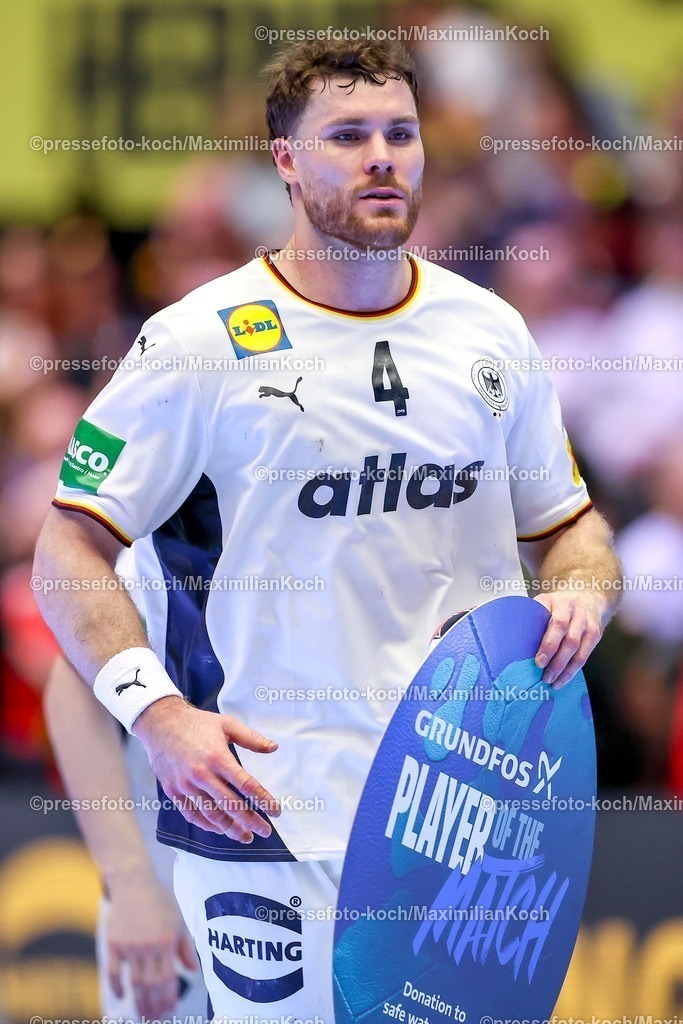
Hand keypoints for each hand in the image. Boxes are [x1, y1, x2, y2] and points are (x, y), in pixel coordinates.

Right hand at [106, 873, 197, 1017]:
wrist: (133, 882)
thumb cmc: (160, 901)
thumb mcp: (177, 920)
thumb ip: (185, 947)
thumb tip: (194, 971)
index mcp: (166, 942)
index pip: (168, 979)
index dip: (169, 998)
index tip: (170, 1010)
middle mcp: (148, 947)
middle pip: (150, 985)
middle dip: (154, 1006)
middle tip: (156, 1019)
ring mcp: (129, 946)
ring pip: (134, 982)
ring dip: (139, 1001)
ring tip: (143, 1014)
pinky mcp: (113, 944)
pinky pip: (113, 972)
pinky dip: (116, 986)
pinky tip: (122, 996)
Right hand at [133, 697, 280, 840]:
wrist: (160, 723)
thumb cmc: (197, 723)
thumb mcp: (227, 724)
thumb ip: (251, 738)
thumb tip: (274, 748)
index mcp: (218, 758)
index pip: (246, 785)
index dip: (264, 800)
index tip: (276, 811)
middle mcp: (202, 775)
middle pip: (231, 805)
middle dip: (251, 821)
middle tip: (265, 831)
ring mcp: (186, 785)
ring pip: (212, 814)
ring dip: (231, 828)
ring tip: (245, 836)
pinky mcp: (173, 791)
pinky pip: (192, 814)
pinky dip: (207, 825)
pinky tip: (220, 829)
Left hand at [533, 591, 607, 687]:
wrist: (589, 597)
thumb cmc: (559, 603)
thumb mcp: (545, 601)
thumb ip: (533, 616)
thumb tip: (510, 638)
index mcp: (561, 604)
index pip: (557, 625)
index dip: (549, 644)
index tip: (538, 661)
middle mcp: (577, 614)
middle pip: (570, 641)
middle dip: (557, 662)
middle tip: (545, 676)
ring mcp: (588, 625)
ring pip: (580, 652)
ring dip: (566, 670)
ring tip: (553, 682)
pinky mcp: (596, 635)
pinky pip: (585, 656)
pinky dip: (573, 670)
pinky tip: (563, 679)